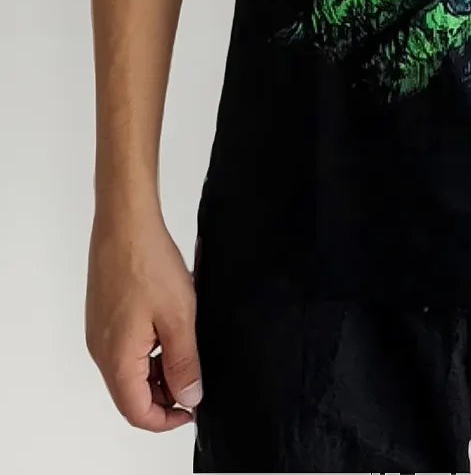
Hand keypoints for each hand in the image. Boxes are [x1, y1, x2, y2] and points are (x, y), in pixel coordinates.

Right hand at [86, 212, 200, 431]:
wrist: (125, 223)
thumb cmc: (148, 263)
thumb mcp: (179, 317)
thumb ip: (184, 362)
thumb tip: (188, 398)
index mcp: (117, 359)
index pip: (137, 412)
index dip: (166, 419)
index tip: (193, 409)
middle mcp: (101, 351)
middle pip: (131, 394)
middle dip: (165, 394)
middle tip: (196, 377)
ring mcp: (101, 332)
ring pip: (130, 370)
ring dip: (159, 370)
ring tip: (190, 350)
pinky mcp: (105, 315)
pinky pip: (127, 348)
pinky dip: (150, 350)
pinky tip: (173, 329)